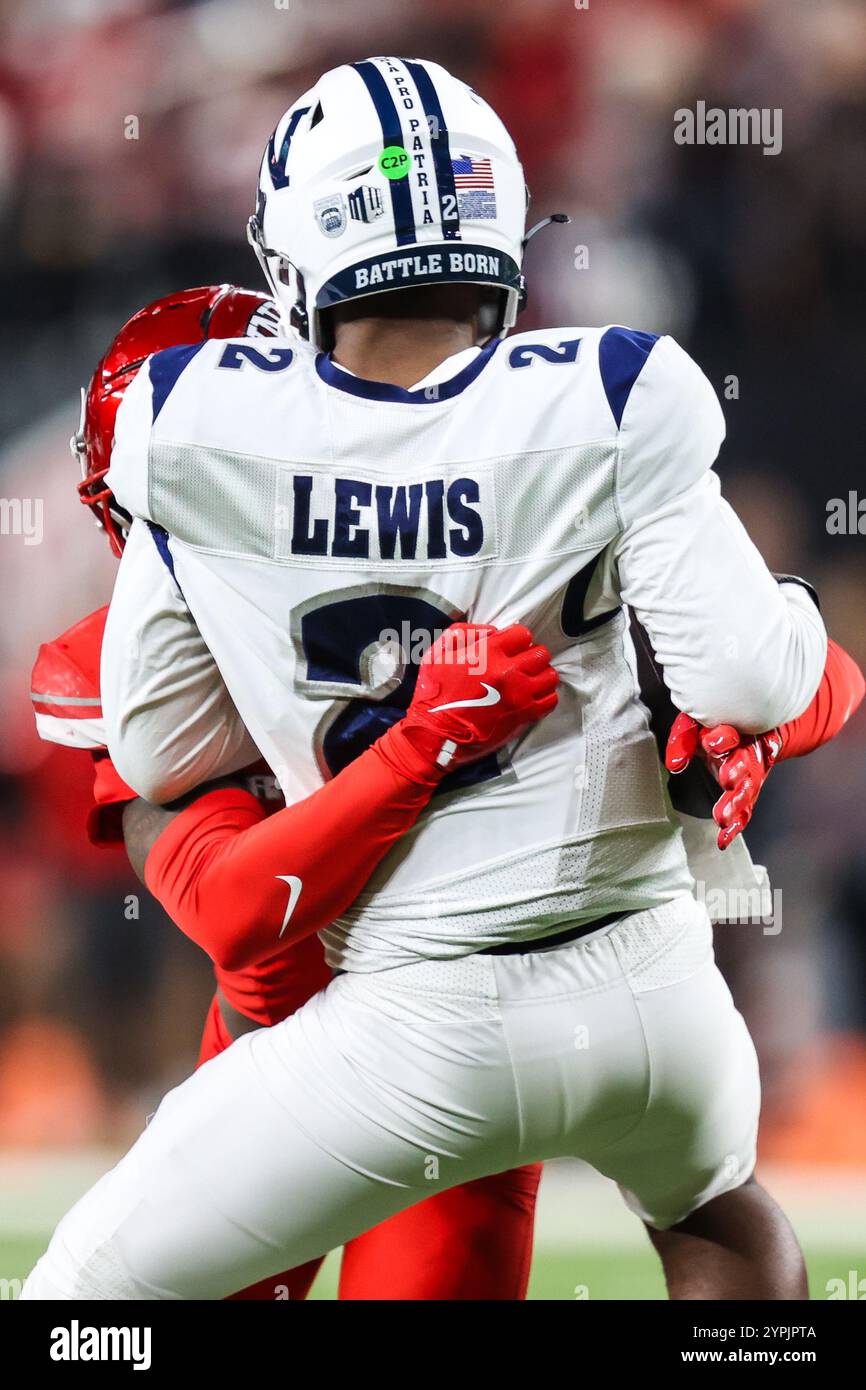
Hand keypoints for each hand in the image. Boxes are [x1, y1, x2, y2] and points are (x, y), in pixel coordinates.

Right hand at [379, 622, 558, 778]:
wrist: (435, 735)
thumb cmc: (433, 694)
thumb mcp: (437, 654)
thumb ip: (463, 634)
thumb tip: (492, 631)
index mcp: (487, 653)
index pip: (523, 634)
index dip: (517, 638)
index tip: (511, 646)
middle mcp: (508, 672)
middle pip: (541, 653)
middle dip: (531, 654)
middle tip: (520, 663)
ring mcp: (519, 695)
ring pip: (550, 676)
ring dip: (541, 674)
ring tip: (529, 679)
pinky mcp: (523, 716)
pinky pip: (550, 700)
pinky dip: (545, 696)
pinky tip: (532, 696)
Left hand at [665, 712, 782, 849]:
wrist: (749, 733)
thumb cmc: (713, 728)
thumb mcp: (693, 725)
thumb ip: (683, 740)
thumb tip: (675, 764)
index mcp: (733, 730)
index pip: (730, 733)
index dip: (722, 738)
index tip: (712, 744)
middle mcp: (746, 753)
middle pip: (745, 762)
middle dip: (737, 771)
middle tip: (728, 780)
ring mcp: (751, 775)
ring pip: (748, 790)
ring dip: (736, 804)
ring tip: (723, 818)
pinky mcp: (749, 794)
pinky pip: (745, 812)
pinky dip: (735, 827)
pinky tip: (723, 839)